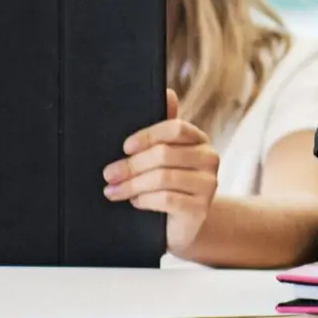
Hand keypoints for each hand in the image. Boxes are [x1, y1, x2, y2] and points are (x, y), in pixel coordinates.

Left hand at [105, 90, 218, 256]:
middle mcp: (209, 159)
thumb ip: (164, 129)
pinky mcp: (200, 209)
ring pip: (164, 177)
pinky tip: (134, 202)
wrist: (182, 224)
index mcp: (199, 141)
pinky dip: (144, 200)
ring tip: (112, 191)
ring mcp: (208, 185)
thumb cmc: (168, 185)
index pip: (176, 129)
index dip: (148, 135)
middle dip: (131, 165)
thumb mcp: (164, 156)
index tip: (125, 147)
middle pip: (165, 154)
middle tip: (108, 174)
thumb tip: (168, 93)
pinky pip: (167, 199)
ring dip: (131, 184)